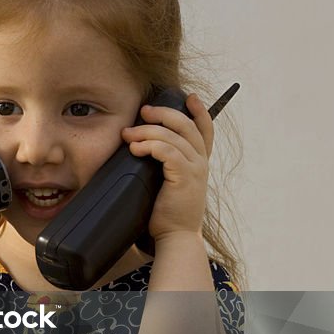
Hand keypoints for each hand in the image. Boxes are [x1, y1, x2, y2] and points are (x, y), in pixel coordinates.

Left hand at [121, 93, 212, 241]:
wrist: (175, 236)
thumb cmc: (165, 212)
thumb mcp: (167, 183)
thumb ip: (163, 164)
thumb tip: (139, 146)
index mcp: (199, 162)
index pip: (206, 130)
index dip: (200, 111)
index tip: (189, 97)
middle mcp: (201, 163)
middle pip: (187, 126)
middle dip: (164, 114)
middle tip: (143, 111)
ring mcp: (195, 170)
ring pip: (174, 137)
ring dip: (148, 131)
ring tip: (128, 135)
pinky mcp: (185, 178)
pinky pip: (168, 152)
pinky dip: (151, 146)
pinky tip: (136, 149)